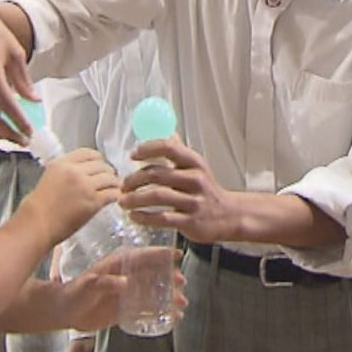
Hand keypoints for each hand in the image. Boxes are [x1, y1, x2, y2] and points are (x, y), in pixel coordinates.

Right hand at [19, 148, 119, 246]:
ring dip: (114, 184)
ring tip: (113, 189)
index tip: (100, 166)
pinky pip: (112, 194)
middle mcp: (75, 171)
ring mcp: (85, 186)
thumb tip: (84, 172)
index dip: (98, 159)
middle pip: (102, 165)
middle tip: (109, 180)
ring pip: (110, 178)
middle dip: (108, 173)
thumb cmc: (38, 206)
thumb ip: (66, 172)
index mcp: (62, 163)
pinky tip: (113, 199)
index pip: (88, 153)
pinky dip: (115, 196)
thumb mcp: (50, 178)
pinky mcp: (93, 202)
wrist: (36, 224)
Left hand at [58, 250, 186, 331]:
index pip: (144, 256)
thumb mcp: (88, 285)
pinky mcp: (126, 308)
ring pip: (154, 292)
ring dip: (169, 297)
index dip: (161, 255)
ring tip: (182, 304)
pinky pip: (147, 309)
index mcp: (119, 265)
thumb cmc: (74, 293)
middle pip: (154, 274)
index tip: (177, 255)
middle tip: (182, 284)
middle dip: (170, 277)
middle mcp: (127, 276)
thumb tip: (125, 282)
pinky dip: (161, 313)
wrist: (64, 312)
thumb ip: (104, 282)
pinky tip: (174, 318)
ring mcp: (128, 293)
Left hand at [120, 138, 238, 243]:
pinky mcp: (190, 221)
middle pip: (157, 174)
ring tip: (123, 201)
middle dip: (134, 179)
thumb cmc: (208, 191)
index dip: (148, 149)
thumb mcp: (197, 168)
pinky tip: (134, 216)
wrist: (229, 216)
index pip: (169, 148)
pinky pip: (162, 218)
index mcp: (195, 163)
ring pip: (157, 196)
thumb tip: (166, 130)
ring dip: (135, 198)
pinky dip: (144, 217)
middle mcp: (195, 180)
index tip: (133, 155)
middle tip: (122, 185)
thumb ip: (179, 151)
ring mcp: (193, 201)